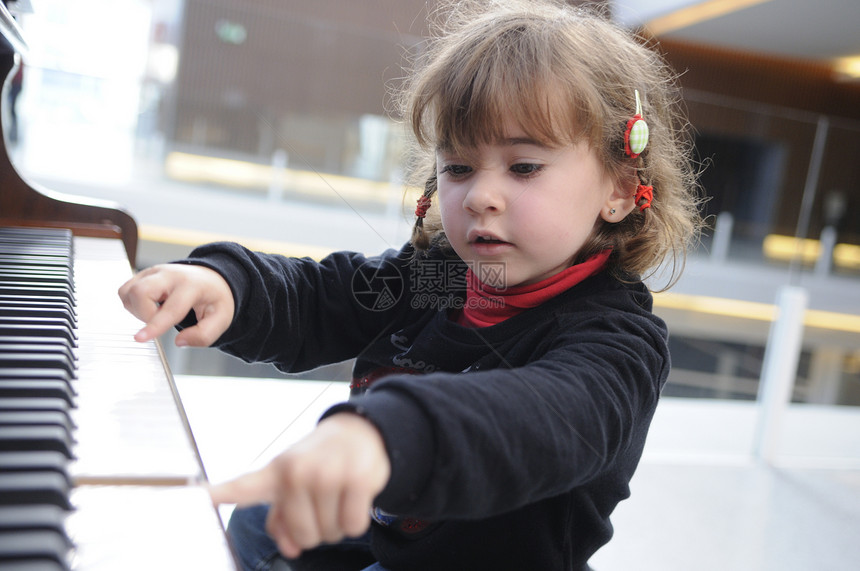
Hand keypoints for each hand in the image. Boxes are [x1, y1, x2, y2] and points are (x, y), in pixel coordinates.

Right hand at [118, 263, 234, 345]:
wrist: (211, 278)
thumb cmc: (214, 298)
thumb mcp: (222, 319)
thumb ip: (204, 335)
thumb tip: (179, 342)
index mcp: (192, 285)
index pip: (170, 308)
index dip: (155, 325)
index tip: (139, 338)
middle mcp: (170, 274)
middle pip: (140, 292)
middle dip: (144, 315)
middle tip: (161, 320)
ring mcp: (154, 272)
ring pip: (128, 292)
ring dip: (138, 310)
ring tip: (158, 312)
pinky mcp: (143, 274)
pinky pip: (124, 291)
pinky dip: (133, 304)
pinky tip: (150, 306)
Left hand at [209, 413, 390, 558]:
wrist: (358, 431)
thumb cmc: (318, 463)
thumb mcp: (293, 486)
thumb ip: (283, 521)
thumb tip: (291, 549)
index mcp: (274, 473)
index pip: (242, 486)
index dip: (216, 493)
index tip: (196, 495)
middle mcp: (297, 471)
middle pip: (304, 536)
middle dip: (317, 530)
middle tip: (322, 504)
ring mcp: (327, 473)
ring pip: (330, 533)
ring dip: (337, 524)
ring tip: (338, 495)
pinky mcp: (356, 477)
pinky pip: (353, 525)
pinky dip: (356, 520)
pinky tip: (354, 496)